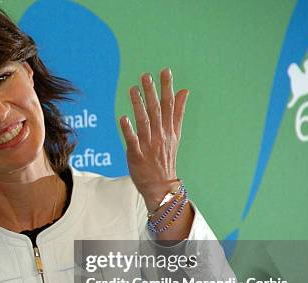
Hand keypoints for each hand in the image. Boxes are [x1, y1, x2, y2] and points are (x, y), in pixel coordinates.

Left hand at [119, 68, 188, 211]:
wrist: (161, 186)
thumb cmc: (165, 158)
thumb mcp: (175, 134)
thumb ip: (178, 112)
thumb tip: (184, 90)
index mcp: (169, 130)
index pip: (170, 105)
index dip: (167, 87)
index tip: (165, 71)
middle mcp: (160, 135)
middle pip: (157, 111)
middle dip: (152, 93)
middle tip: (146, 75)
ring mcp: (148, 145)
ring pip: (144, 122)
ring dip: (139, 106)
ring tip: (132, 89)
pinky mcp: (137, 155)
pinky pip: (132, 141)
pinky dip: (128, 129)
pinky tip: (123, 117)